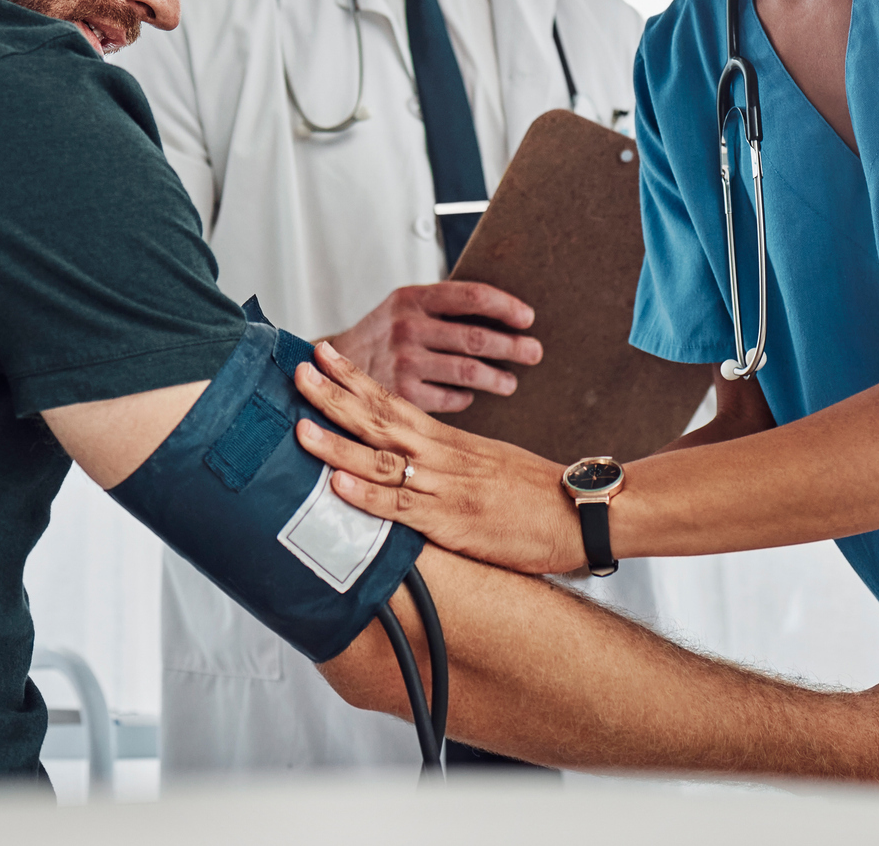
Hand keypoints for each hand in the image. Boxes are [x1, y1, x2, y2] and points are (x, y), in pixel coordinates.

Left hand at [293, 342, 580, 574]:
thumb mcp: (488, 464)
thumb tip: (412, 460)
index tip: (323, 356)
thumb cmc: (535, 493)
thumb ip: (448, 460)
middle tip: (299, 372)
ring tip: (301, 428)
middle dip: (334, 396)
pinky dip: (367, 495)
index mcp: (449, 441)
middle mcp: (442, 456)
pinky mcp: (451, 522)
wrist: (579, 512)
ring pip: (381, 460)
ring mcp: (444, 488)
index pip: (393, 400)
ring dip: (337, 443)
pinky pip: (402, 507)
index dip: (354, 378)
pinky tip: (338, 484)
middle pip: (379, 419)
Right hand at [321, 282, 541, 413]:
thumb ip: (444, 307)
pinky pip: (450, 398)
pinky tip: (470, 395)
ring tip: (510, 382)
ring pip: (469, 371)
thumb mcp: (404, 307)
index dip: (505, 306)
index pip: (472, 296)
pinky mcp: (401, 395)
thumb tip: (502, 311)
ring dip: (498, 378)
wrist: (327, 367)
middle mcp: (408, 327)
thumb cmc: (380, 336)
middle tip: (534, 352)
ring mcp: (404, 362)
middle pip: (477, 337)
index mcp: (414, 298)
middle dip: (513, 346)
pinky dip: (465, 397)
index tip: (527, 318)